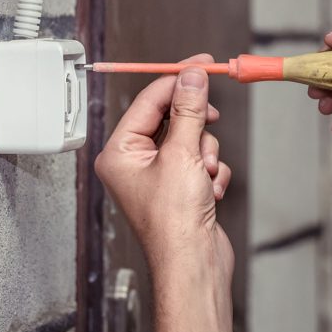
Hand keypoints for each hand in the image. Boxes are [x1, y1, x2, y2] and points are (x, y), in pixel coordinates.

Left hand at [95, 53, 232, 273]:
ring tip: (206, 175)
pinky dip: (212, 172)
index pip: (148, 100)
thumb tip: (191, 76)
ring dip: (207, 153)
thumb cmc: (175, 223)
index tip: (202, 64)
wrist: (194, 268)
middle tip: (211, 119)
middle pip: (171, 118)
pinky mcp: (180, 188)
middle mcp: (134, 162)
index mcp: (119, 152)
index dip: (177, 80)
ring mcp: (158, 176)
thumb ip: (187, 109)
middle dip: (195, 127)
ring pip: (191, 139)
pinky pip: (201, 160)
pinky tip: (210, 192)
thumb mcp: (182, 153)